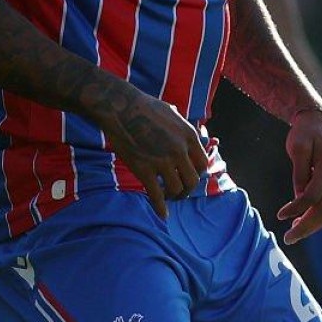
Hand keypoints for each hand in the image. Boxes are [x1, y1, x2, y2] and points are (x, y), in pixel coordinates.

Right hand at [99, 87, 209, 217]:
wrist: (119, 107)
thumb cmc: (143, 106)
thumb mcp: (172, 113)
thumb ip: (183, 126)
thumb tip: (188, 133)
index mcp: (189, 136)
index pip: (202, 163)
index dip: (197, 173)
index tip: (190, 177)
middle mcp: (180, 150)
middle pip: (193, 180)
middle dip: (188, 189)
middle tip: (181, 192)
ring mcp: (162, 161)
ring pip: (177, 189)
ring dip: (175, 196)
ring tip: (169, 197)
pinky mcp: (144, 169)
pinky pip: (156, 194)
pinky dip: (161, 207)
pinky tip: (163, 214)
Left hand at [278, 107, 321, 242]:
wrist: (320, 121)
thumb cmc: (304, 133)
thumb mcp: (296, 149)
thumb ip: (299, 175)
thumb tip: (298, 201)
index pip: (312, 196)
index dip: (296, 208)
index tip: (280, 216)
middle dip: (307, 226)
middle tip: (289, 238)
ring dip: (313, 224)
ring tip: (294, 233)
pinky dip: (318, 215)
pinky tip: (303, 221)